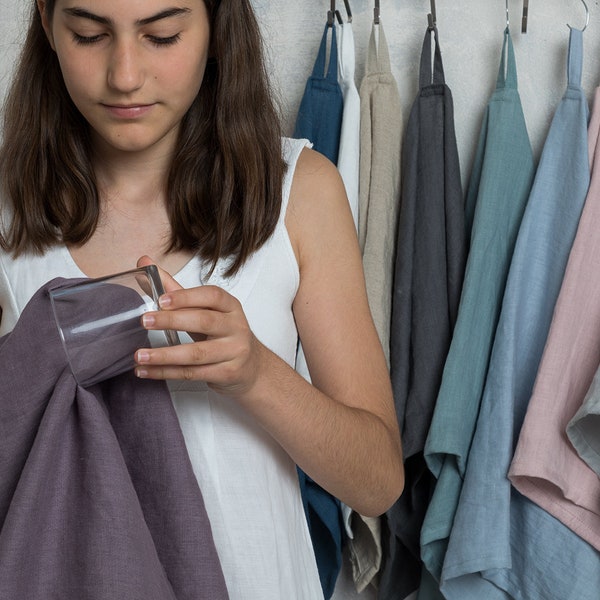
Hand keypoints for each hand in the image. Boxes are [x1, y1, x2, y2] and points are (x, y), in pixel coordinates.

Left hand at [134, 256, 263, 397]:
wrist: (251, 367)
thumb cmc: (223, 334)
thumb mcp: (204, 311)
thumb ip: (174, 290)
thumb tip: (144, 264)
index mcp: (230, 306)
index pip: (212, 296)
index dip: (187, 296)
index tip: (161, 299)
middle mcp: (236, 327)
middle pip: (204, 321)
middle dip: (172, 321)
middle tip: (144, 320)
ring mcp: (233, 351)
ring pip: (196, 353)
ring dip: (165, 355)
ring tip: (139, 355)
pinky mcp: (226, 373)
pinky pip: (193, 373)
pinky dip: (166, 373)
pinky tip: (146, 371)